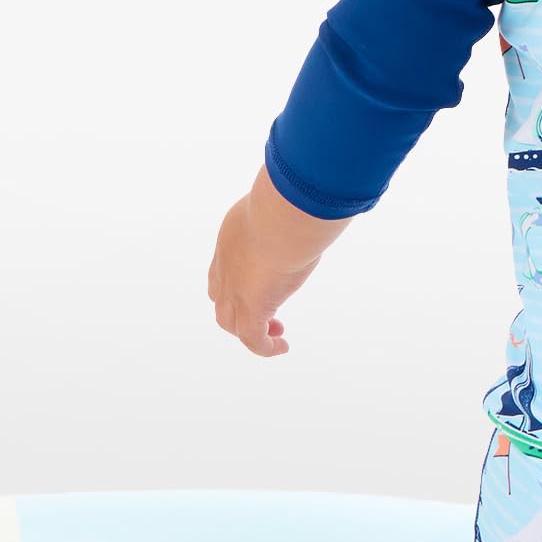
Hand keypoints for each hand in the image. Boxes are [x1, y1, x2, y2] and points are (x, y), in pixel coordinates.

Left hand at [207, 167, 349, 356]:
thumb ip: (298, 202)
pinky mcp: (252, 308)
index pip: (224, 266)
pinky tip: (282, 346)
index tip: (263, 280)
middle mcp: (226, 265)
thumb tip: (322, 195)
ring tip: (276, 333)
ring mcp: (235, 288)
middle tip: (267, 310)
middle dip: (239, 307)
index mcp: (232, 236)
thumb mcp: (288, 199)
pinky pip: (252, 339)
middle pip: (220, 296)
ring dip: (250, 330)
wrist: (282, 216)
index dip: (237, 279)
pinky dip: (264, 347)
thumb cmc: (292, 200)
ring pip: (230, 321)